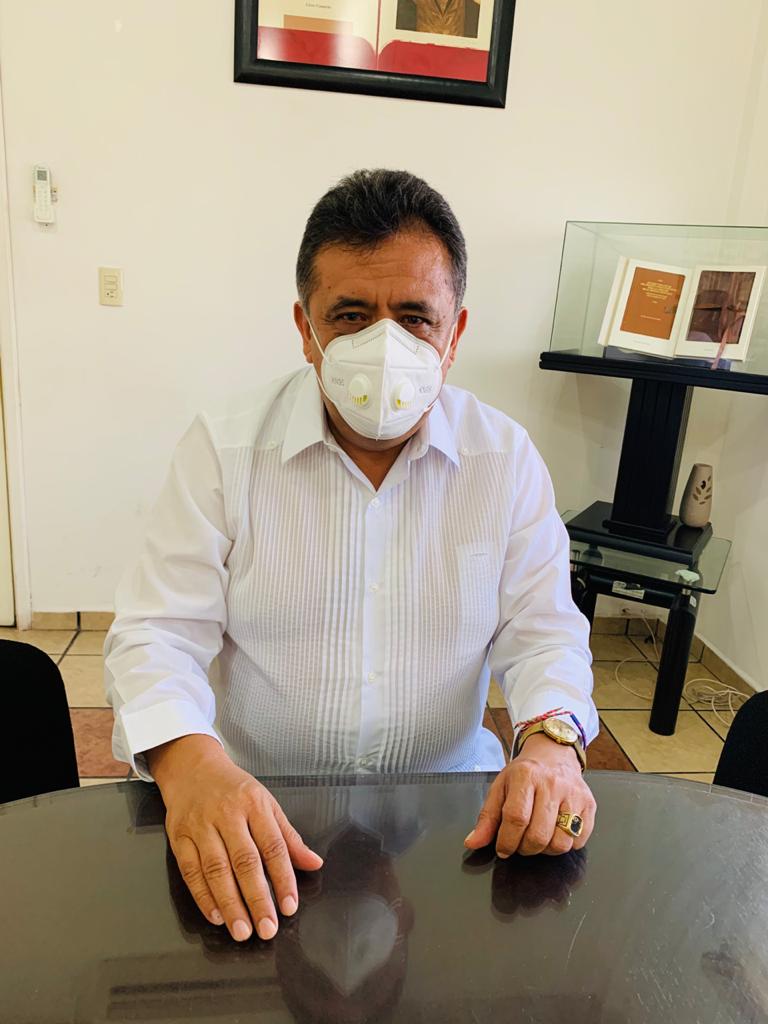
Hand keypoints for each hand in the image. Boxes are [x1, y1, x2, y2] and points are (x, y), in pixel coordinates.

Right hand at [149, 735, 322, 941]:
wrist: (193, 767)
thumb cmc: (234, 789)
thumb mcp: (266, 804)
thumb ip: (289, 837)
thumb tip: (314, 863)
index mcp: (254, 805)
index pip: (273, 846)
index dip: (283, 878)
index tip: (290, 906)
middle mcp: (227, 815)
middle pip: (245, 861)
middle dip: (257, 898)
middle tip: (267, 928)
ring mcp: (201, 826)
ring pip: (216, 869)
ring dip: (230, 903)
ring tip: (242, 930)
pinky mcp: (179, 837)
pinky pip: (190, 871)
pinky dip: (203, 896)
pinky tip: (216, 915)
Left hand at [464, 734, 595, 856]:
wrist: (553, 754)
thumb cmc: (525, 773)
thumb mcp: (500, 787)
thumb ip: (487, 817)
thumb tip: (473, 842)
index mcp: (526, 776)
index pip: (516, 818)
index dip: (507, 841)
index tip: (503, 848)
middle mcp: (553, 784)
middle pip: (539, 835)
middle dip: (525, 848)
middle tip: (520, 843)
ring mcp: (574, 794)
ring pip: (561, 842)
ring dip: (545, 849)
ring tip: (538, 837)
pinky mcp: (589, 804)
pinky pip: (579, 841)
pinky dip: (565, 844)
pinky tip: (555, 831)